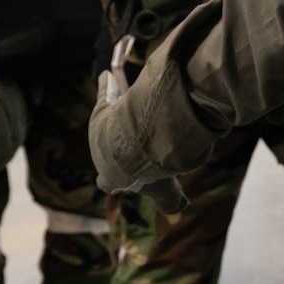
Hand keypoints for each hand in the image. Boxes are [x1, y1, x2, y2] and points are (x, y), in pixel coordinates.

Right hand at [88, 72, 188, 214]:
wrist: (136, 143)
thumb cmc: (147, 170)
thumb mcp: (164, 191)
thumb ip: (172, 201)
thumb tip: (183, 207)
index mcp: (110, 177)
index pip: (107, 182)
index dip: (113, 181)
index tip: (121, 177)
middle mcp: (101, 153)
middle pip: (110, 150)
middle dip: (120, 146)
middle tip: (138, 141)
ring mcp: (101, 130)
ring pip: (109, 122)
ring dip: (117, 118)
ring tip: (131, 112)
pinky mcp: (104, 109)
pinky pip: (104, 94)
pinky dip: (105, 86)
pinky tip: (108, 76)